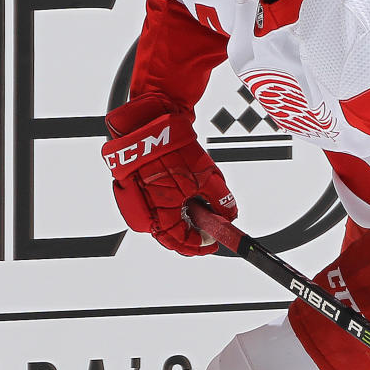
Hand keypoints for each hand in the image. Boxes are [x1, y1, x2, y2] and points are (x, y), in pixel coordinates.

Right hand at [102, 94, 236, 255]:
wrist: (149, 125)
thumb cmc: (172, 150)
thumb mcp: (207, 177)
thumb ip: (221, 200)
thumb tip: (230, 213)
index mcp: (162, 215)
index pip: (183, 243)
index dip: (202, 244)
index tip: (215, 241)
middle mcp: (147, 213)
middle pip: (173, 236)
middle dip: (193, 233)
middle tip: (209, 228)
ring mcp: (141, 203)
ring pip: (165, 222)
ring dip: (183, 220)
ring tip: (199, 207)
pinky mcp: (139, 191)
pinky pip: (157, 208)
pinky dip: (173, 208)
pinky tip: (185, 197)